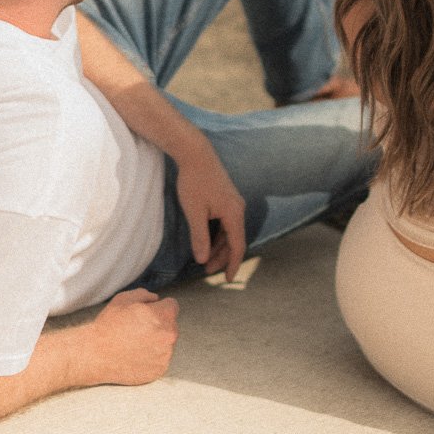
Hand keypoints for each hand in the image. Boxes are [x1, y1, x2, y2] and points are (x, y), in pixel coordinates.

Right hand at [85, 288, 178, 385]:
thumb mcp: (124, 299)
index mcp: (164, 316)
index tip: (147, 313)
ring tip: (134, 343)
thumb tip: (156, 299)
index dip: (158, 306)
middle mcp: (169, 336)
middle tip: (137, 328)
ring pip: (165, 343)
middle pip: (170, 325)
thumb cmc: (109, 326)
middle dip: (158, 324)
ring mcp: (165, 356)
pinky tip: (135, 355)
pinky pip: (160, 359)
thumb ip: (145, 295)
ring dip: (156, 341)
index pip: (172, 305)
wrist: (96, 355)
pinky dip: (151, 357)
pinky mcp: (159, 370)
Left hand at [174, 141, 246, 281]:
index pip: (238, 246)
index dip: (233, 264)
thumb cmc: (194, 182)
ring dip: (219, 247)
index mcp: (234, 213)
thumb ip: (200, 237)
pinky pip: (226, 222)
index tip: (229, 280)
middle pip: (234, 240)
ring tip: (204, 259)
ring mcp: (233, 202)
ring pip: (230, 232)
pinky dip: (218, 235)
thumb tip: (202, 259)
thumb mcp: (195, 213)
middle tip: (207, 271)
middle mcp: (238, 208)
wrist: (195, 153)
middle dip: (222, 258)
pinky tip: (206, 240)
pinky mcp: (226, 197)